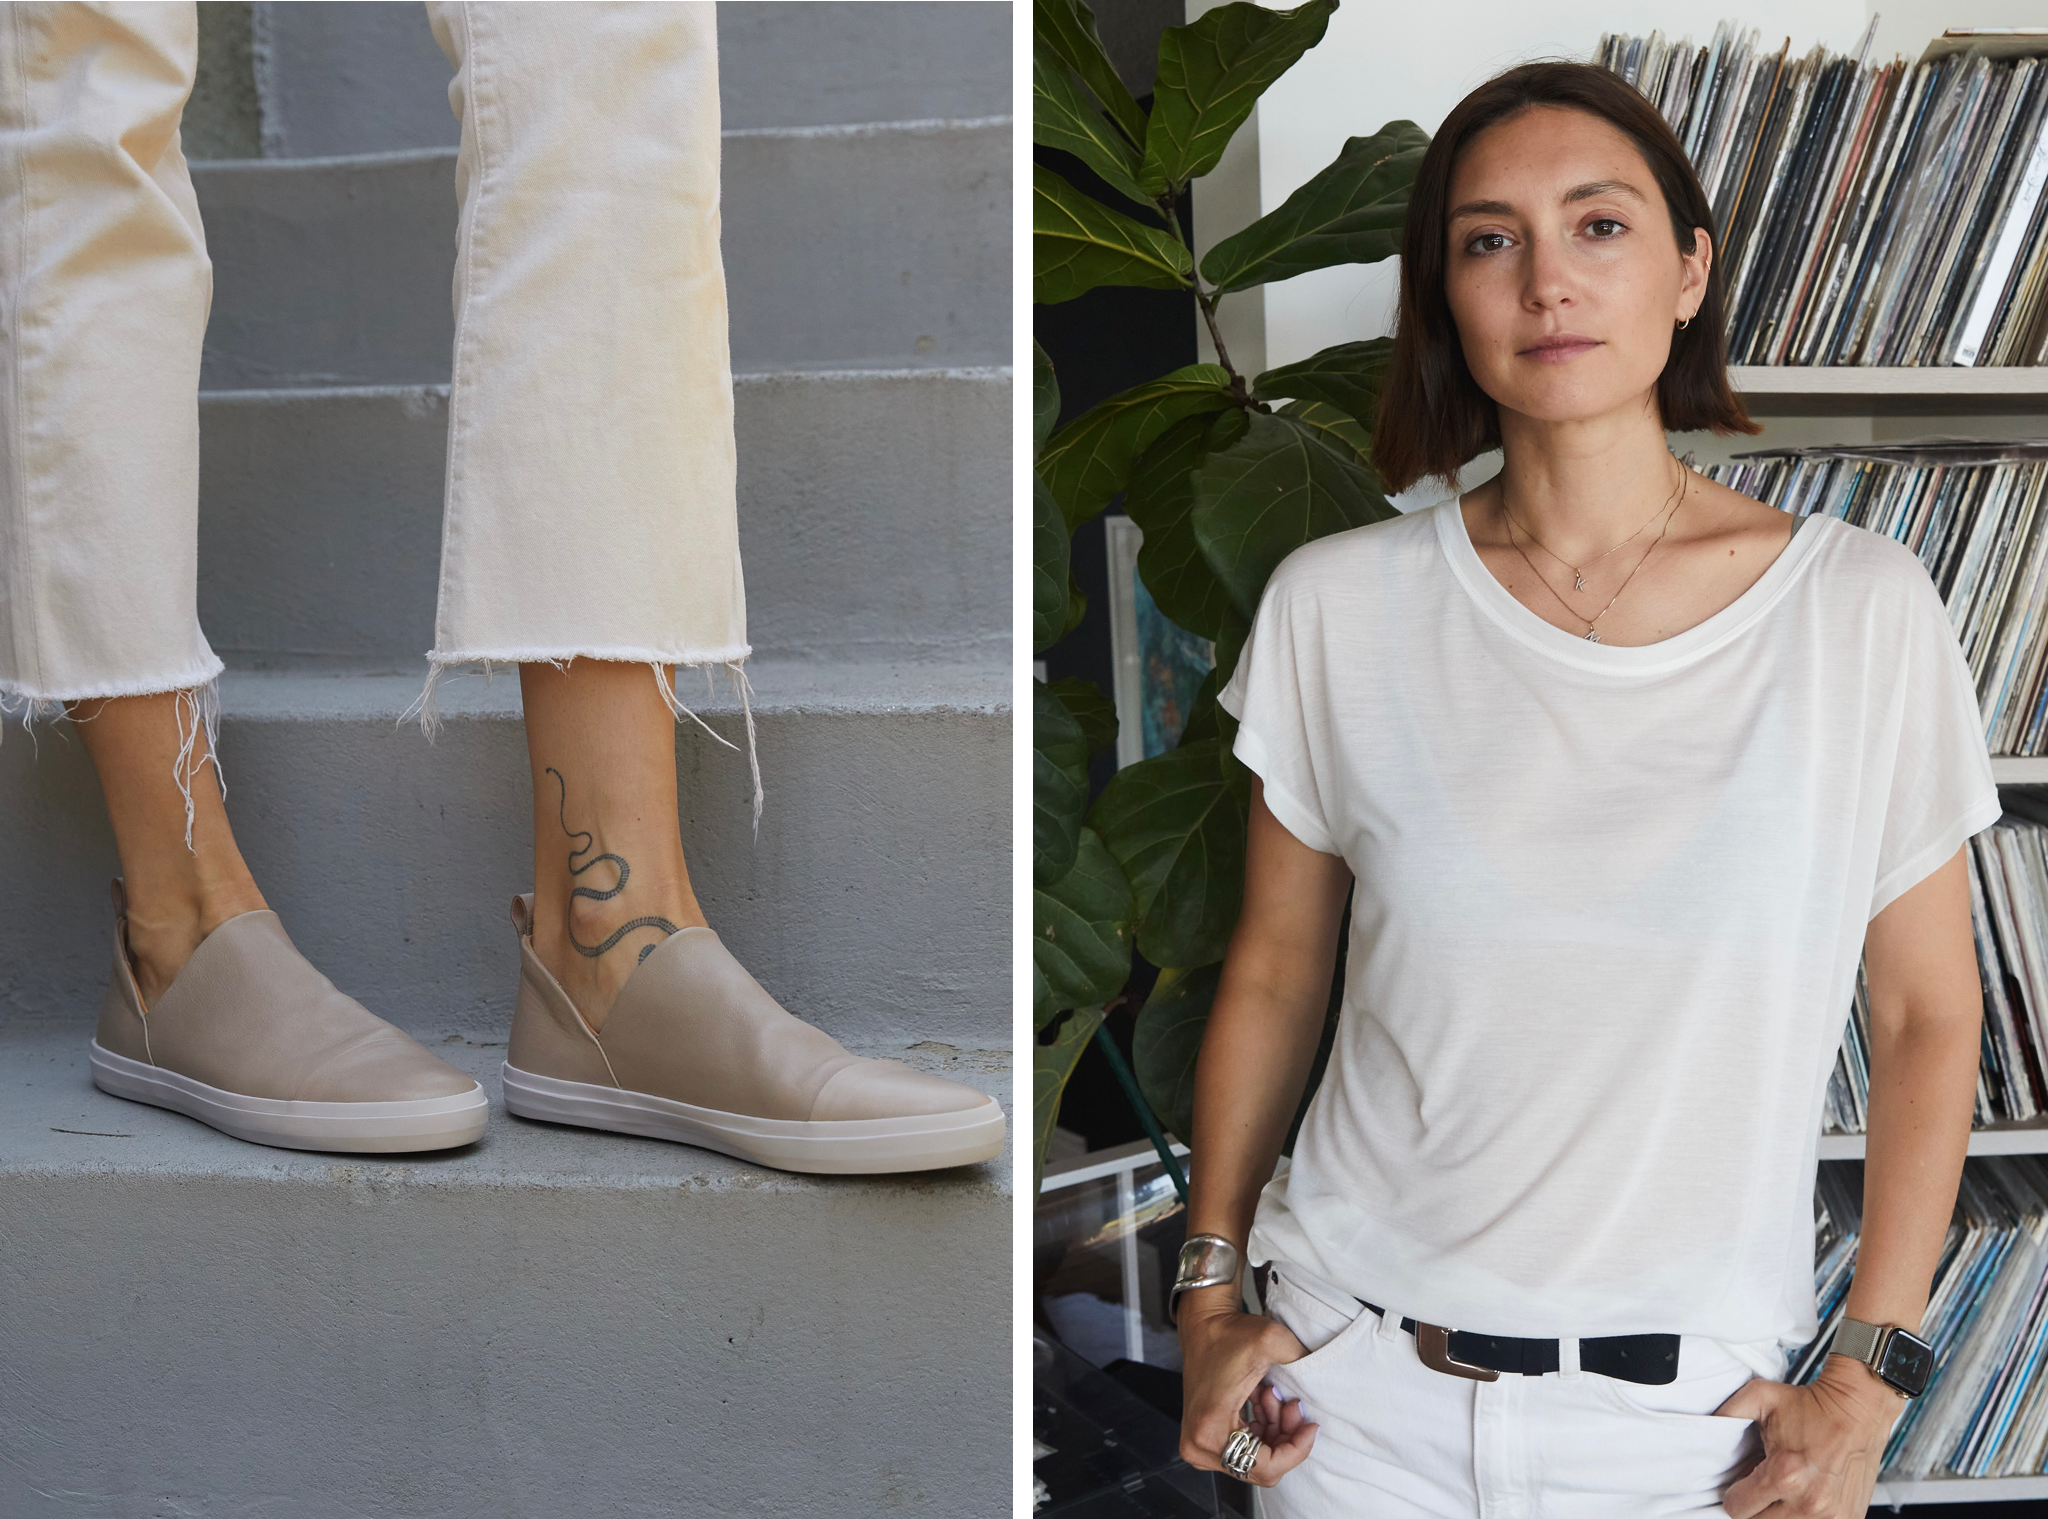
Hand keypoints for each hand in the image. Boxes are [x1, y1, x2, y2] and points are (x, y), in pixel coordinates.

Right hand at [1176, 1288, 1318, 1486]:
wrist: (1203, 1325)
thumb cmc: (1229, 1333)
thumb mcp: (1271, 1341)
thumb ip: (1303, 1360)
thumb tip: (1330, 1379)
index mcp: (1211, 1430)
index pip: (1267, 1467)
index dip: (1297, 1450)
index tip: (1310, 1426)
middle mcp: (1200, 1444)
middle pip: (1262, 1465)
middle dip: (1286, 1436)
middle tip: (1293, 1405)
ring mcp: (1199, 1444)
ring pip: (1256, 1458)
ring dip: (1275, 1429)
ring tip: (1276, 1397)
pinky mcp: (1204, 1438)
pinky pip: (1245, 1449)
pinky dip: (1263, 1429)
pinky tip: (1265, 1402)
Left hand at [1716, 1356, 1905, 1516]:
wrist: (1859, 1407)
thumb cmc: (1811, 1403)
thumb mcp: (1760, 1397)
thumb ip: (1726, 1415)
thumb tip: (1704, 1432)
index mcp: (1784, 1475)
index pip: (1737, 1509)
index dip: (1734, 1494)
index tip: (1742, 1482)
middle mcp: (1809, 1502)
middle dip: (1755, 1506)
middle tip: (1762, 1485)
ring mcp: (1832, 1515)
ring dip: (1779, 1513)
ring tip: (1784, 1490)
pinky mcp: (1849, 1518)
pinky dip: (1804, 1516)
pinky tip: (1804, 1496)